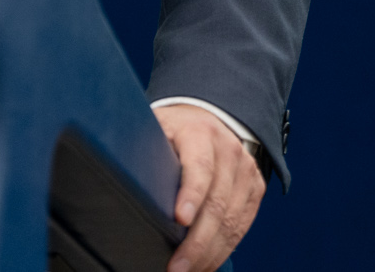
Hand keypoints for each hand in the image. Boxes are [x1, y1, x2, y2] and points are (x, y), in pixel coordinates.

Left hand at [154, 103, 264, 271]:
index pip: (200, 166)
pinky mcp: (255, 188)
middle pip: (217, 203)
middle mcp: (229, 149)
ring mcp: (246, 169)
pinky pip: (242, 226)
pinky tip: (206, 264)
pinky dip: (224, 249)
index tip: (179, 219)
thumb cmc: (171, 130)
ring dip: (209, 253)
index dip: (191, 194)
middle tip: (176, 267)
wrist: (206, 119)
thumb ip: (145, 147)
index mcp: (199, 132)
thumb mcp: (155, 128)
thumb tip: (119, 175)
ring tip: (187, 271)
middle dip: (196, 241)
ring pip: (232, 220)